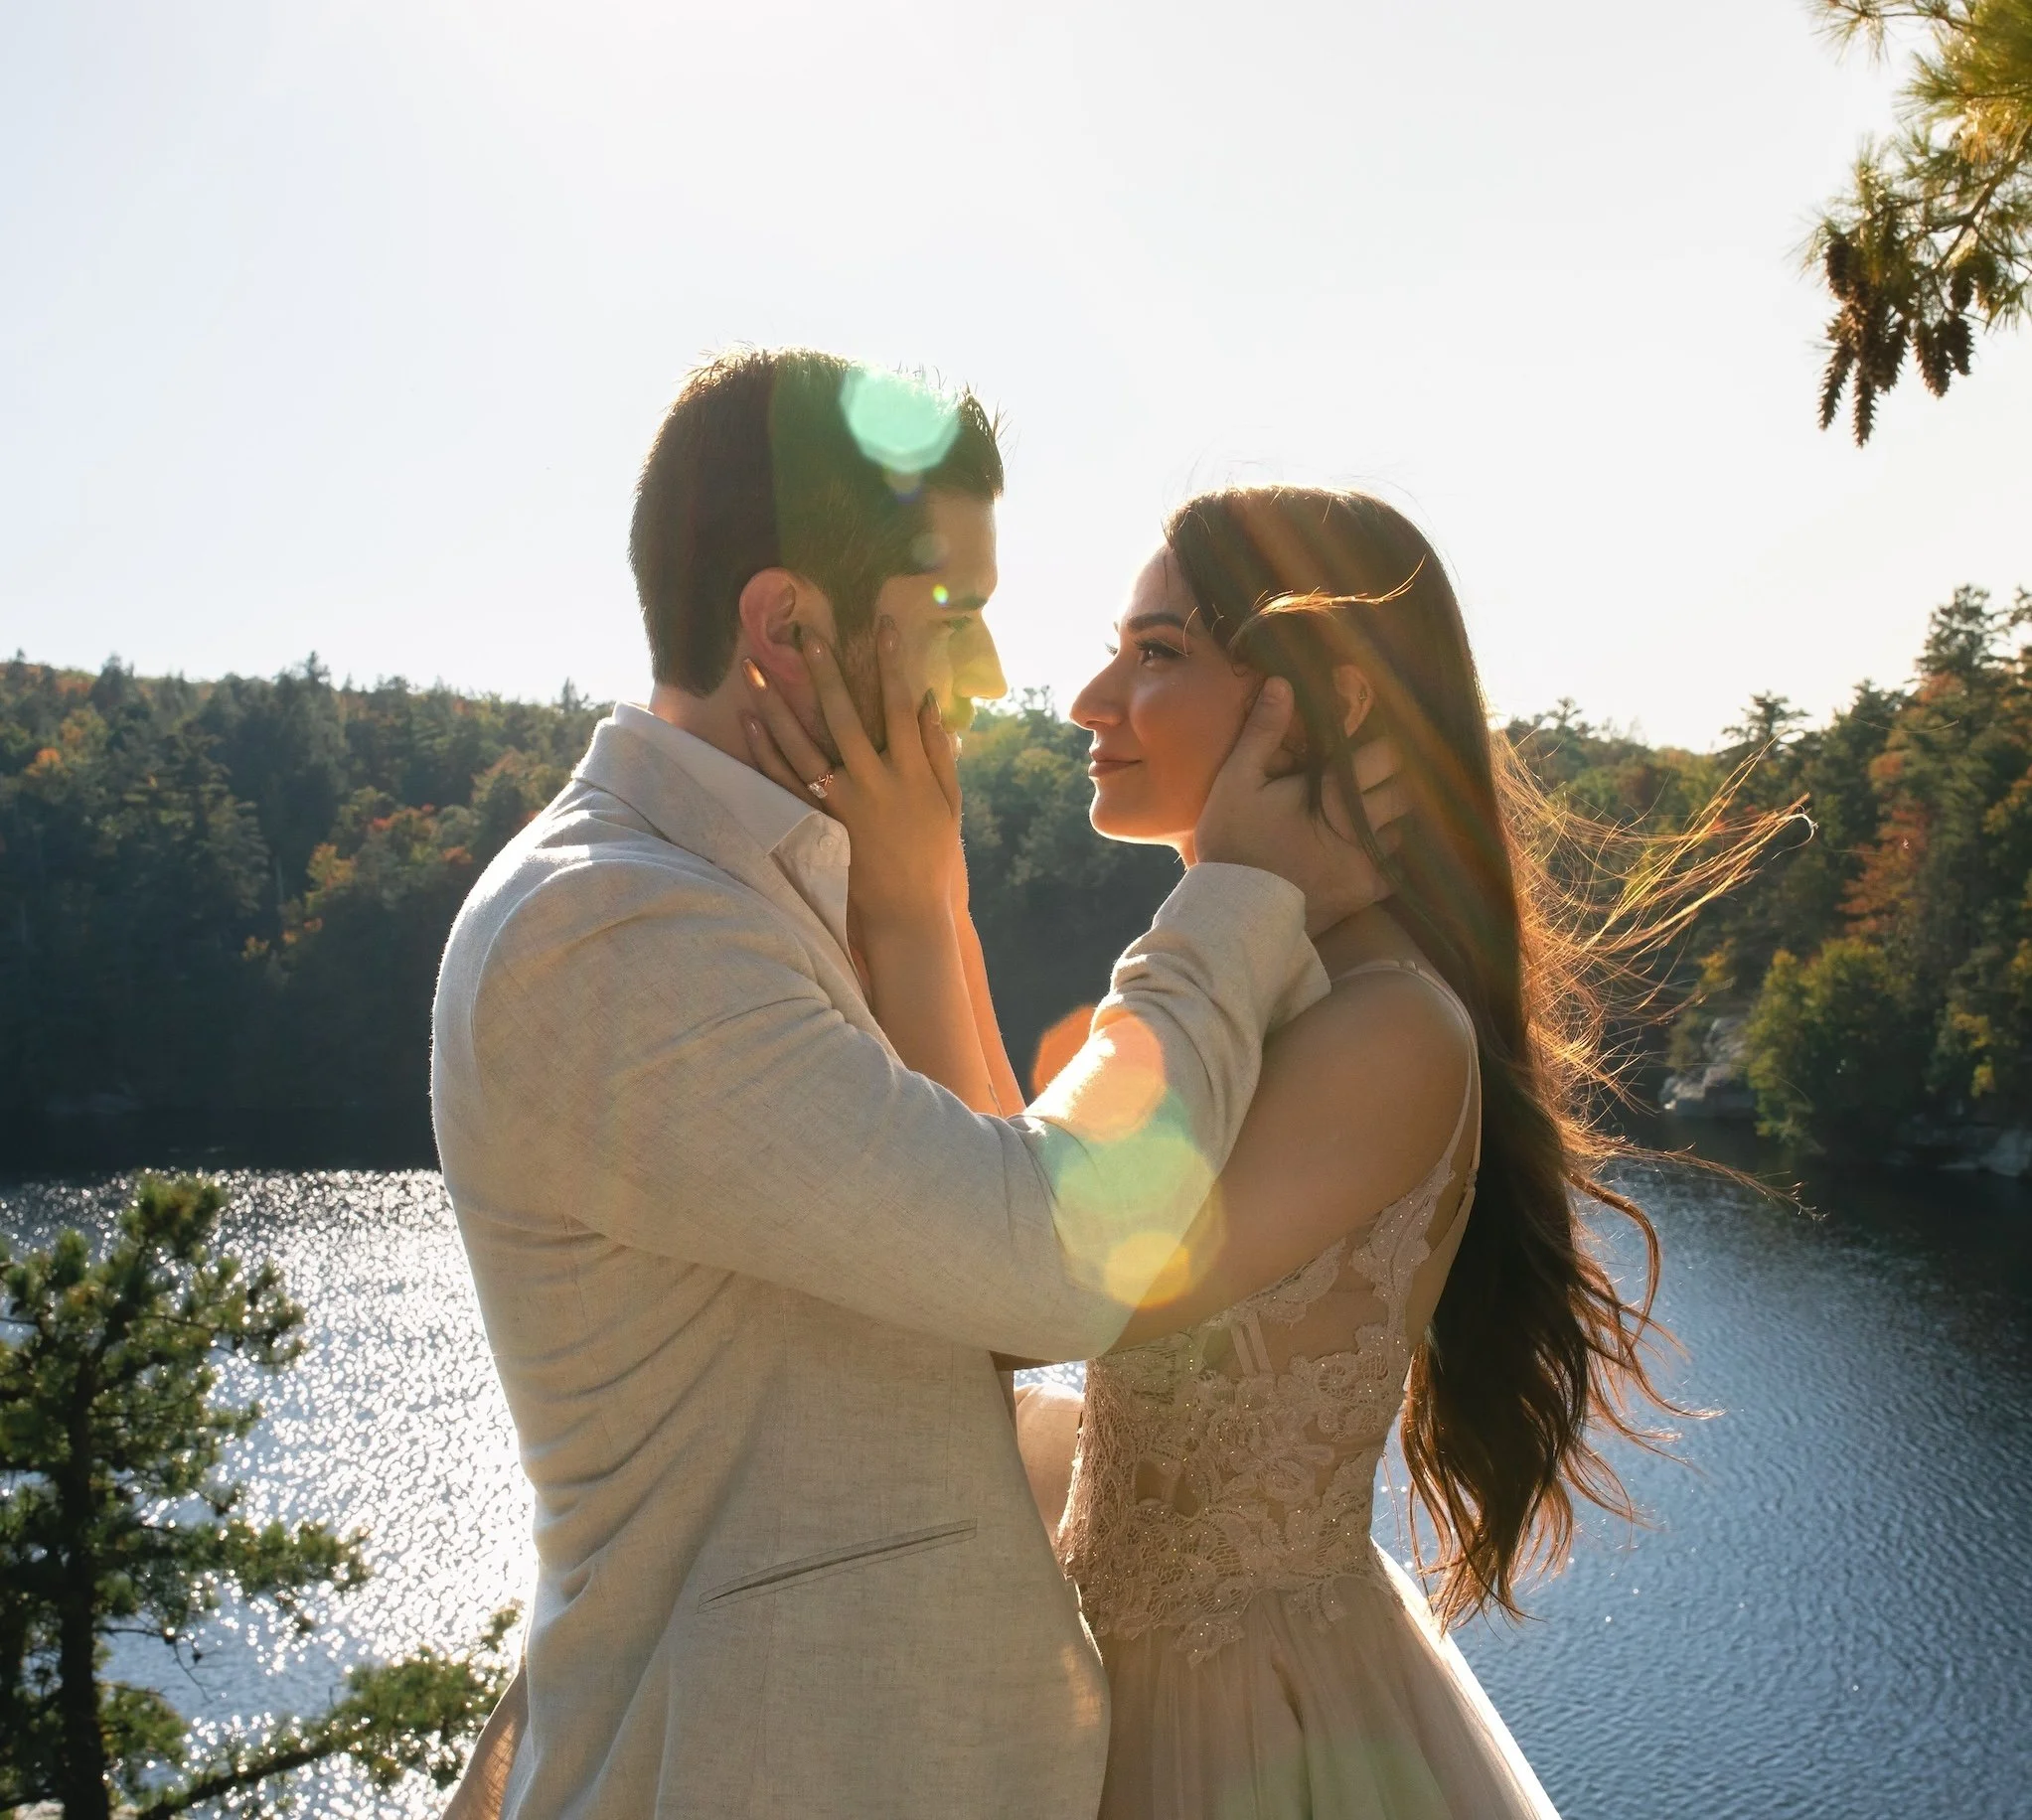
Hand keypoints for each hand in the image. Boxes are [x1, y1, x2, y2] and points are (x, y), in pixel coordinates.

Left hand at [741, 617, 963, 931]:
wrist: (908, 913)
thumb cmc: (933, 856)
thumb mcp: (948, 803)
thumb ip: (940, 753)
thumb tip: (929, 703)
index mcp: (912, 772)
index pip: (899, 704)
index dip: (890, 662)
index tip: (882, 624)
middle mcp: (874, 782)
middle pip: (844, 715)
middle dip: (825, 671)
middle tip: (806, 632)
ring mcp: (842, 804)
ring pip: (802, 745)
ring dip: (777, 704)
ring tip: (754, 669)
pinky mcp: (818, 824)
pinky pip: (784, 782)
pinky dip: (765, 751)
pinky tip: (749, 721)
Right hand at [1194, 679, 1409, 935]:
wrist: (1235, 914)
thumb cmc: (1234, 844)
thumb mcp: (1238, 782)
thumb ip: (1263, 732)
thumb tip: (1283, 682)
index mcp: (1336, 794)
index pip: (1385, 755)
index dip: (1383, 740)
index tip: (1373, 734)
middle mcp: (1364, 828)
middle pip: (1403, 790)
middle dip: (1390, 777)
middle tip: (1370, 771)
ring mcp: (1369, 863)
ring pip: (1400, 826)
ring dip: (1388, 815)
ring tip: (1367, 808)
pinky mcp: (1367, 892)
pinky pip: (1395, 864)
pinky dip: (1384, 850)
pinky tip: (1365, 843)